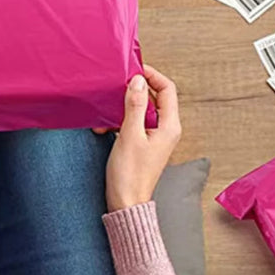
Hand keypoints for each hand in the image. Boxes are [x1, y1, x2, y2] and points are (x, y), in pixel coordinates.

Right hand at [104, 65, 181, 211]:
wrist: (126, 205)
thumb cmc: (130, 174)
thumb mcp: (129, 135)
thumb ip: (134, 105)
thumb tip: (138, 80)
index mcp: (169, 126)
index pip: (167, 89)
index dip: (152, 75)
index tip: (134, 69)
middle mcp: (166, 129)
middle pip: (155, 97)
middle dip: (136, 89)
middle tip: (118, 84)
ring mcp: (156, 136)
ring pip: (142, 109)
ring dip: (124, 106)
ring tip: (107, 108)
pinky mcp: (144, 143)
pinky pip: (135, 122)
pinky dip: (120, 120)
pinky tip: (104, 126)